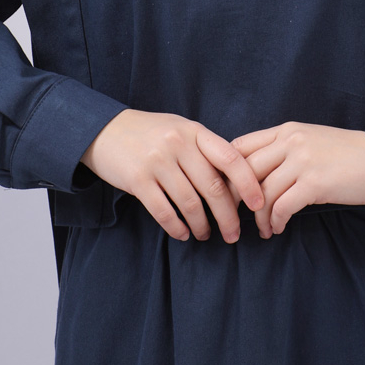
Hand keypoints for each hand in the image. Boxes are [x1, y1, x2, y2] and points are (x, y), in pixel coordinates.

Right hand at [80, 109, 263, 243]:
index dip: (249, 183)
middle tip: (233, 234)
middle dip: (228, 216)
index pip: (231, 158)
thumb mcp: (181, 130)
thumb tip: (237, 180)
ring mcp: (157, 161)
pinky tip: (183, 233)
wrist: (105, 130)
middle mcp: (178, 144)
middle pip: (213, 187)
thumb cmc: (151, 133)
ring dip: (202, 225)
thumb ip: (205, 150)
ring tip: (205, 234)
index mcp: (195, 131)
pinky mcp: (138, 180)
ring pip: (190, 203)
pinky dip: (176, 227)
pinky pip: (164, 211)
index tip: (259, 204)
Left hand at [230, 121, 364, 238]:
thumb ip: (284, 150)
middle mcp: (290, 141)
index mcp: (286, 130)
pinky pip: (283, 207)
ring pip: (263, 193)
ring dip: (258, 217)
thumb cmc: (347, 154)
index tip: (226, 192)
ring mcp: (302, 161)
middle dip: (235, 198)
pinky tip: (278, 228)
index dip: (226, 171)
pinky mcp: (315, 182)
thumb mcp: (311, 141)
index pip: (240, 146)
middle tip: (234, 217)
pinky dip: (276, 221)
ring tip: (263, 229)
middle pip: (245, 171)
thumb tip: (255, 175)